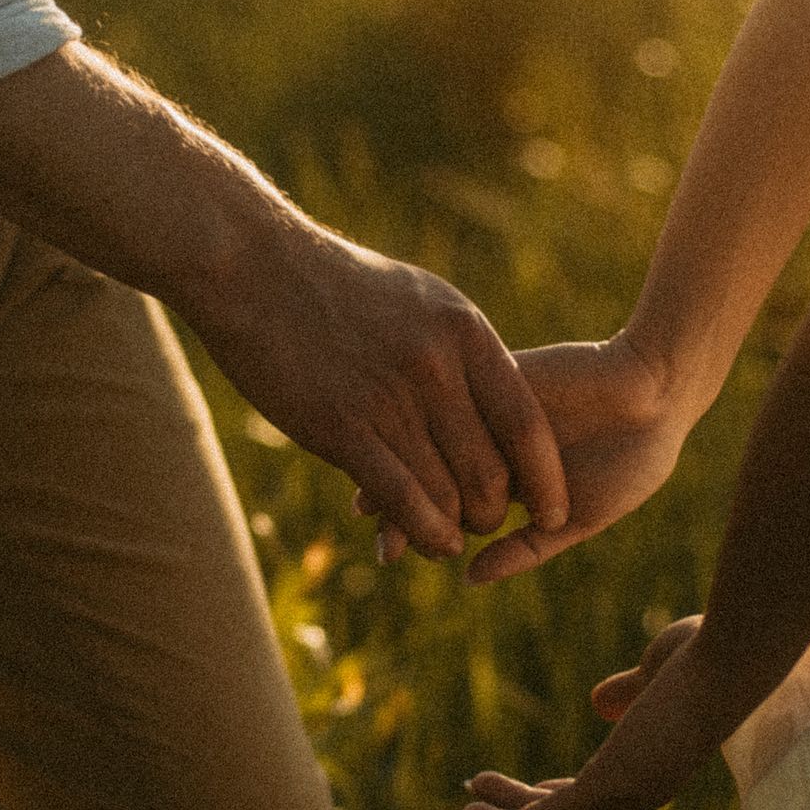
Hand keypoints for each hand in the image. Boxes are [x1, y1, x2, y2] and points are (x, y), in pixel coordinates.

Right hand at [196, 218, 569, 563]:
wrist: (254, 266)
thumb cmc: (338, 284)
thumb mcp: (420, 299)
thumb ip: (459, 346)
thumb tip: (492, 381)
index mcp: (464, 336)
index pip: (526, 424)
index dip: (546, 478)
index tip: (555, 507)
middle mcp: (435, 370)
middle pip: (491, 471)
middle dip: (495, 511)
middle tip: (486, 523)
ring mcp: (388, 400)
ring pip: (446, 494)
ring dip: (456, 529)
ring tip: (452, 538)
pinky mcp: (341, 428)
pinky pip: (400, 500)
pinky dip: (421, 532)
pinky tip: (424, 543)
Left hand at [369, 331, 691, 572]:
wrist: (660, 394)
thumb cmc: (632, 459)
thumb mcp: (579, 516)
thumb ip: (527, 547)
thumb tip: (469, 578)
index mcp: (505, 479)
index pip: (447, 504)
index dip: (415, 527)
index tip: (391, 553)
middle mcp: (487, 444)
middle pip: (427, 473)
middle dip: (396, 504)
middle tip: (374, 534)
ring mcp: (488, 408)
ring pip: (429, 436)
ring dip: (397, 466)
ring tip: (369, 500)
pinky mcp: (495, 372)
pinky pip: (453, 397)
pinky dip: (424, 420)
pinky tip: (400, 441)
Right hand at [455, 613, 717, 809]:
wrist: (731, 655)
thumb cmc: (705, 656)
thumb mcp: (655, 675)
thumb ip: (627, 691)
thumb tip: (600, 702)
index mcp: (652, 766)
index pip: (592, 796)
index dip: (547, 797)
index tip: (513, 788)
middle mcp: (643, 791)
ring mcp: (629, 792)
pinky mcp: (613, 782)